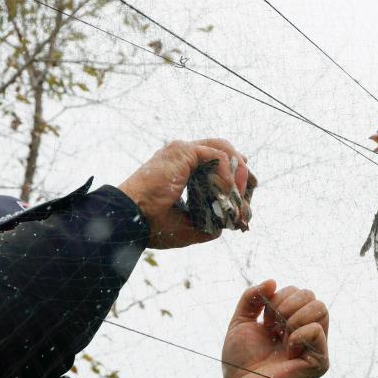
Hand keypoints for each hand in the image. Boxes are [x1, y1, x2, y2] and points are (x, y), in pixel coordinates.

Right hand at [118, 139, 250, 248]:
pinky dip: (228, 176)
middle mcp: (183, 157)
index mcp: (181, 170)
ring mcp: (182, 151)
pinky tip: (227, 194)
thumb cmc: (152, 225)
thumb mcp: (189, 226)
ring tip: (238, 198)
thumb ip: (212, 221)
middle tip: (246, 201)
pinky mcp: (183, 151)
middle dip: (242, 177)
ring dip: (238, 175)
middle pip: (225, 155)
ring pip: (225, 151)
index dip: (234, 183)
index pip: (217, 166)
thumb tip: (233, 221)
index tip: (242, 204)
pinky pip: (219, 156)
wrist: (131, 220)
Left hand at [221, 280, 329, 377]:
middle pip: (312, 296)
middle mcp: (306, 332)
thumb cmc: (240, 360)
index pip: (299, 292)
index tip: (266, 319)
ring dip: (295, 315)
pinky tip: (288, 348)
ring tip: (282, 333)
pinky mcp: (318, 362)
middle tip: (274, 324)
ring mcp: (314, 347)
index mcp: (291, 322)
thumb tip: (272, 281)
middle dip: (288, 303)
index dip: (280, 297)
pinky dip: (299, 333)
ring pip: (321, 308)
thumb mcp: (241, 321)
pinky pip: (317, 333)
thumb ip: (252, 298)